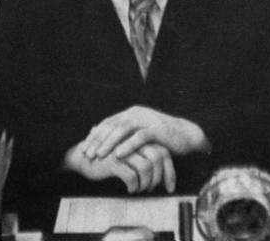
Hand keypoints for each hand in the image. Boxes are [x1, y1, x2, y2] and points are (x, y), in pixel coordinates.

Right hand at [65, 139, 175, 193]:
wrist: (83, 157)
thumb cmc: (111, 160)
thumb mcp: (131, 158)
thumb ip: (146, 161)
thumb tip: (164, 179)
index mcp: (140, 139)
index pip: (163, 152)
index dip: (169, 171)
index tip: (170, 188)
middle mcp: (134, 142)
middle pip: (158, 157)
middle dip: (160, 177)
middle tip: (154, 189)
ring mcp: (124, 150)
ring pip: (146, 167)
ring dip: (146, 183)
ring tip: (141, 189)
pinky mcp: (113, 161)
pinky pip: (131, 176)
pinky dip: (134, 186)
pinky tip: (130, 189)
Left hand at [81, 105, 209, 162]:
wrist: (185, 136)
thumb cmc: (160, 139)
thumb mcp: (140, 134)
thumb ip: (125, 135)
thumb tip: (104, 143)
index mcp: (130, 114)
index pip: (108, 123)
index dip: (95, 136)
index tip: (84, 149)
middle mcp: (136, 113)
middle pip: (112, 125)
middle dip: (98, 140)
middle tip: (87, 154)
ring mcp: (147, 119)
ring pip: (123, 129)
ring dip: (109, 143)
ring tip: (99, 155)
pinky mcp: (157, 129)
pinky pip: (140, 137)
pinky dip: (128, 145)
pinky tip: (118, 154)